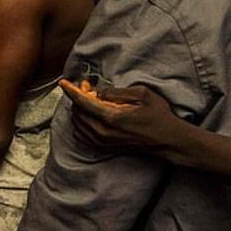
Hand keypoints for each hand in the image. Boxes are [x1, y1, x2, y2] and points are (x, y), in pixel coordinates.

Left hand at [60, 80, 186, 154]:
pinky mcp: (104, 148)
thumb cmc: (158, 116)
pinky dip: (81, 122)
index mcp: (112, 118)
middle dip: (78, 97)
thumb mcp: (141, 94)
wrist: (168, 141)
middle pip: (78, 112)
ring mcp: (102, 142)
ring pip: (78, 124)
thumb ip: (116, 92)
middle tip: (86, 86)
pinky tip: (90, 115)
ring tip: (91, 99)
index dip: (70, 90)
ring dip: (80, 110)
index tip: (63, 82)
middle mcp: (103, 132)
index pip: (82, 102)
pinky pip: (82, 135)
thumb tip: (98, 92)